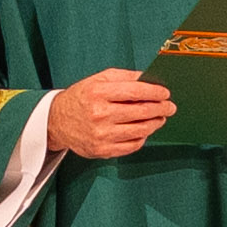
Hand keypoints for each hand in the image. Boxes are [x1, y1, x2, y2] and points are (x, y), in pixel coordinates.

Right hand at [46, 69, 174, 159]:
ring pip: (140, 130)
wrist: (55, 121)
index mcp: (98, 93)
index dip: (155, 92)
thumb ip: (125, 77)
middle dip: (161, 108)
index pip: (135, 92)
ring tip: (160, 118)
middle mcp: (99, 114)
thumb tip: (150, 79)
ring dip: (155, 123)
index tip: (166, 93)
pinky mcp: (101, 150)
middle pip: (141, 112)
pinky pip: (132, 145)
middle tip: (170, 107)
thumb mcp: (99, 79)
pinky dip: (142, 137)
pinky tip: (144, 130)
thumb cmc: (82, 97)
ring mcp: (100, 134)